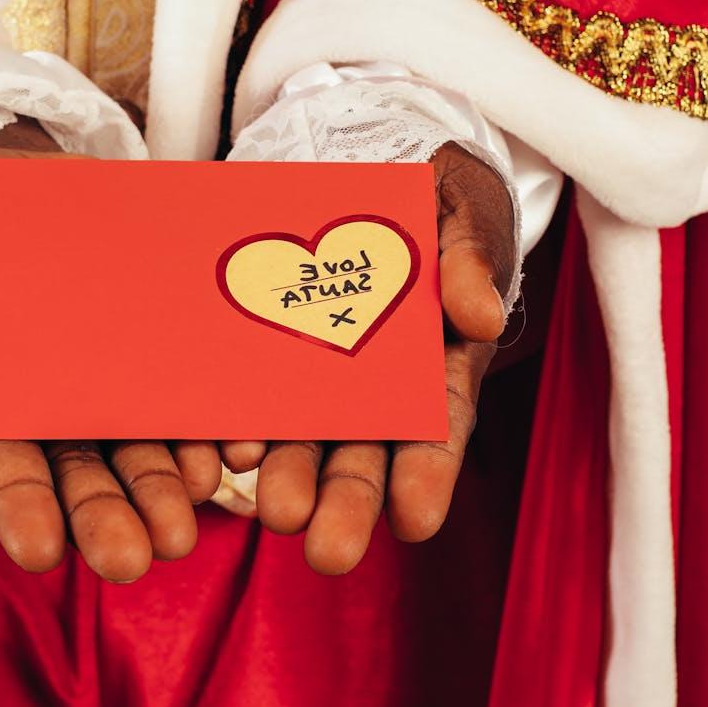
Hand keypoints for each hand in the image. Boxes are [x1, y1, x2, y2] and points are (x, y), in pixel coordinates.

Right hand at [0, 120, 222, 581]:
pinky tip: (235, 452)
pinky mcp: (152, 349)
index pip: (1, 467)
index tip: (39, 549)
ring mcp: (107, 383)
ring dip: (166, 489)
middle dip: (106, 519)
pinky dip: (213, 426)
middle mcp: (50, 409)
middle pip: (81, 476)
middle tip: (134, 559)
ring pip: (140, 447)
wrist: (9, 172)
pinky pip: (189, 395)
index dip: (20, 508)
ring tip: (187, 526)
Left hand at [231, 143, 515, 574]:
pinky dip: (242, 428)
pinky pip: (253, 395)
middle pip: (366, 452)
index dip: (427, 473)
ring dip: (293, 481)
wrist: (369, 154)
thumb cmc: (434, 194)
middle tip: (329, 552)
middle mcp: (378, 383)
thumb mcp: (461, 209)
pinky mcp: (268, 350)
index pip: (438, 427)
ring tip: (276, 517)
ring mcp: (320, 372)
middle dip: (349, 502)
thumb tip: (481, 317)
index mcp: (438, 362)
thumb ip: (468, 259)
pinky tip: (227, 460)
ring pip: (307, 438)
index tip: (416, 519)